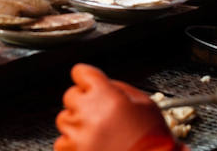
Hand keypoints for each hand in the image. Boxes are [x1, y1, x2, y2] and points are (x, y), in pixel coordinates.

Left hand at [55, 64, 177, 150]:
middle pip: (70, 96)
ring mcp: (79, 134)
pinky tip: (90, 144)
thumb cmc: (153, 138)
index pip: (81, 73)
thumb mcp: (144, 103)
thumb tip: (103, 85)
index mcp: (104, 94)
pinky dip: (73, 143)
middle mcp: (88, 112)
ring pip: (64, 119)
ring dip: (77, 122)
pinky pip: (62, 142)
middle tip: (100, 113)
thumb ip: (118, 88)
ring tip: (97, 132)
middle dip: (83, 102)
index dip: (86, 79)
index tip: (88, 84)